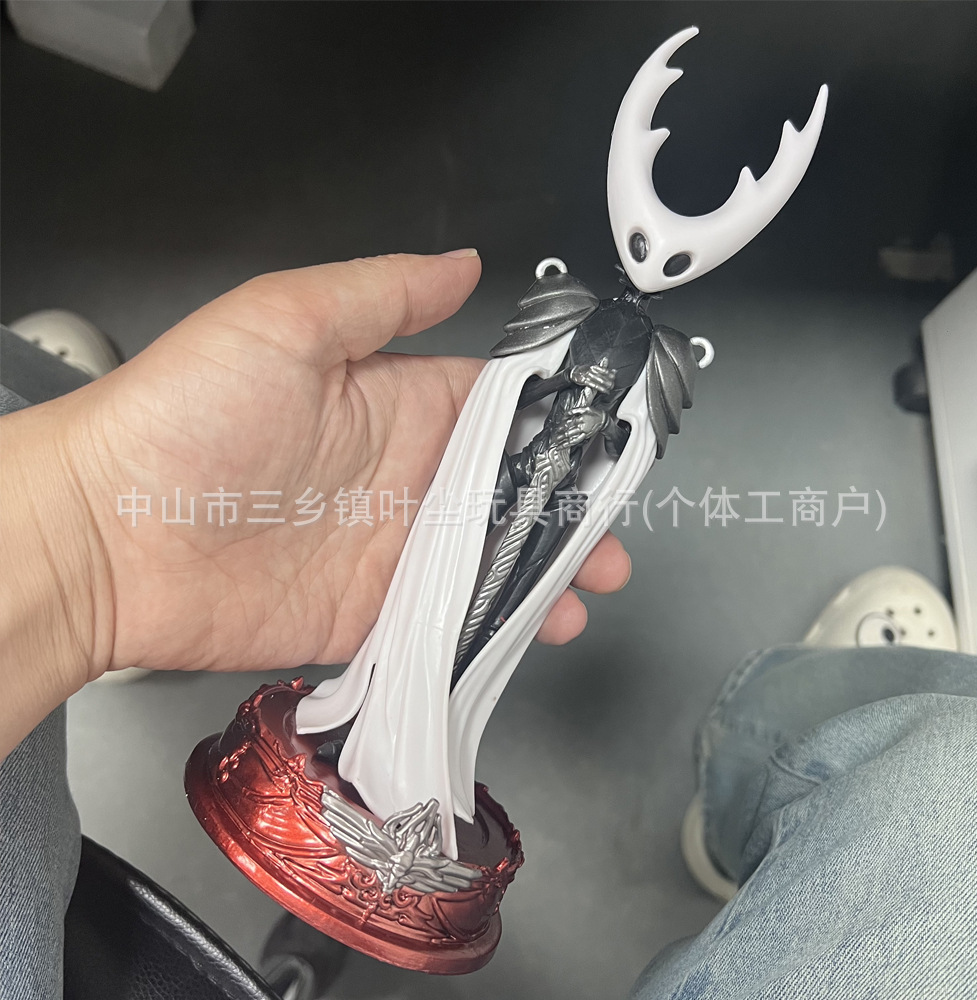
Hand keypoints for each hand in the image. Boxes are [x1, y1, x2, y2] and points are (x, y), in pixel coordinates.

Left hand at [0, 253, 630, 755]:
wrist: (108, 533)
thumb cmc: (184, 414)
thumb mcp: (284, 321)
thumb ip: (384, 294)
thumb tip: (465, 264)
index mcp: (396, 402)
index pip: (499, 409)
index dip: (557, 422)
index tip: (609, 440)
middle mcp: (403, 475)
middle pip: (509, 492)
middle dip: (567, 509)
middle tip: (612, 529)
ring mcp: (389, 549)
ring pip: (489, 560)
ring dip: (544, 571)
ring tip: (592, 582)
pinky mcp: (366, 612)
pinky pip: (444, 621)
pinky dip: (494, 627)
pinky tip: (538, 628)